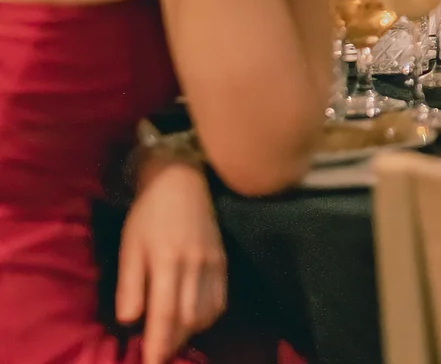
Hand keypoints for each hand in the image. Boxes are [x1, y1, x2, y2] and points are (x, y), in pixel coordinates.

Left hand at [117, 161, 225, 363]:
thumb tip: (130, 321)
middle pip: (188, 318)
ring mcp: (213, 263)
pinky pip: (220, 300)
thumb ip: (130, 284)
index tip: (152, 362)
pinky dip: (206, 318)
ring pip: (206, 312)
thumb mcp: (129, 247)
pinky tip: (192, 321)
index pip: (165, 312)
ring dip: (189, 333)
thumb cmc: (148, 216)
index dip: (159, 343)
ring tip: (172, 341)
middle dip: (173, 342)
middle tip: (159, 355)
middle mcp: (195, 265)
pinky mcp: (223, 262)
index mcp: (167, 260)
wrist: (182, 182)